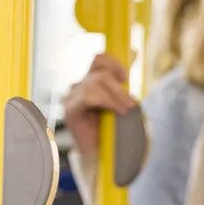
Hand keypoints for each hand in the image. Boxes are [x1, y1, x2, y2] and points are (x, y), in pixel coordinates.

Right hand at [61, 52, 137, 168]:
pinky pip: (88, 96)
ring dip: (115, 97)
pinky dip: (106, 101)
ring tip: (126, 110)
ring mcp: (72, 96)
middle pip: (100, 72)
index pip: (99, 59)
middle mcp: (79, 85)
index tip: (126, 78)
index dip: (114, 63)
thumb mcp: (118, 98)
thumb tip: (134, 51)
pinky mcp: (70, 108)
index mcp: (90, 80)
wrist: (100, 153)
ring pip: (95, 83)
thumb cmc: (109, 128)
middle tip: (132, 104)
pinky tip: (115, 111)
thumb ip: (122, 78)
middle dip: (119, 88)